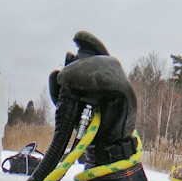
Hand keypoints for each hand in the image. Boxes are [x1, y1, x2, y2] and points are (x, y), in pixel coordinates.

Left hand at [49, 31, 135, 145]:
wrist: (103, 143)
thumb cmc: (86, 123)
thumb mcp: (67, 104)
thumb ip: (60, 89)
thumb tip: (55, 71)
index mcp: (99, 75)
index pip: (96, 51)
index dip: (88, 41)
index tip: (76, 37)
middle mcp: (112, 75)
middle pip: (96, 58)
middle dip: (78, 64)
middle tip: (63, 77)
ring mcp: (120, 83)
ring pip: (105, 64)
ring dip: (83, 70)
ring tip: (66, 79)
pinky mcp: (126, 93)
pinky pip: (113, 80)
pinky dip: (97, 80)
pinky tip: (84, 84)